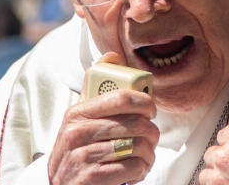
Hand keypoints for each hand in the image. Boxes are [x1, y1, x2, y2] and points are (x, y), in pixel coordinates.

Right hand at [48, 53, 159, 184]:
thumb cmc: (77, 148)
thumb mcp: (81, 117)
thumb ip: (96, 87)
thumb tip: (112, 56)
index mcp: (78, 113)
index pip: (121, 97)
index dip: (145, 101)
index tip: (151, 110)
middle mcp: (77, 133)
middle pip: (134, 123)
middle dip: (151, 132)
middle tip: (151, 137)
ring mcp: (82, 157)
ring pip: (135, 146)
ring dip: (148, 153)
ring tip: (145, 155)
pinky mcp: (90, 179)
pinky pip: (131, 168)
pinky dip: (140, 170)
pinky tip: (136, 170)